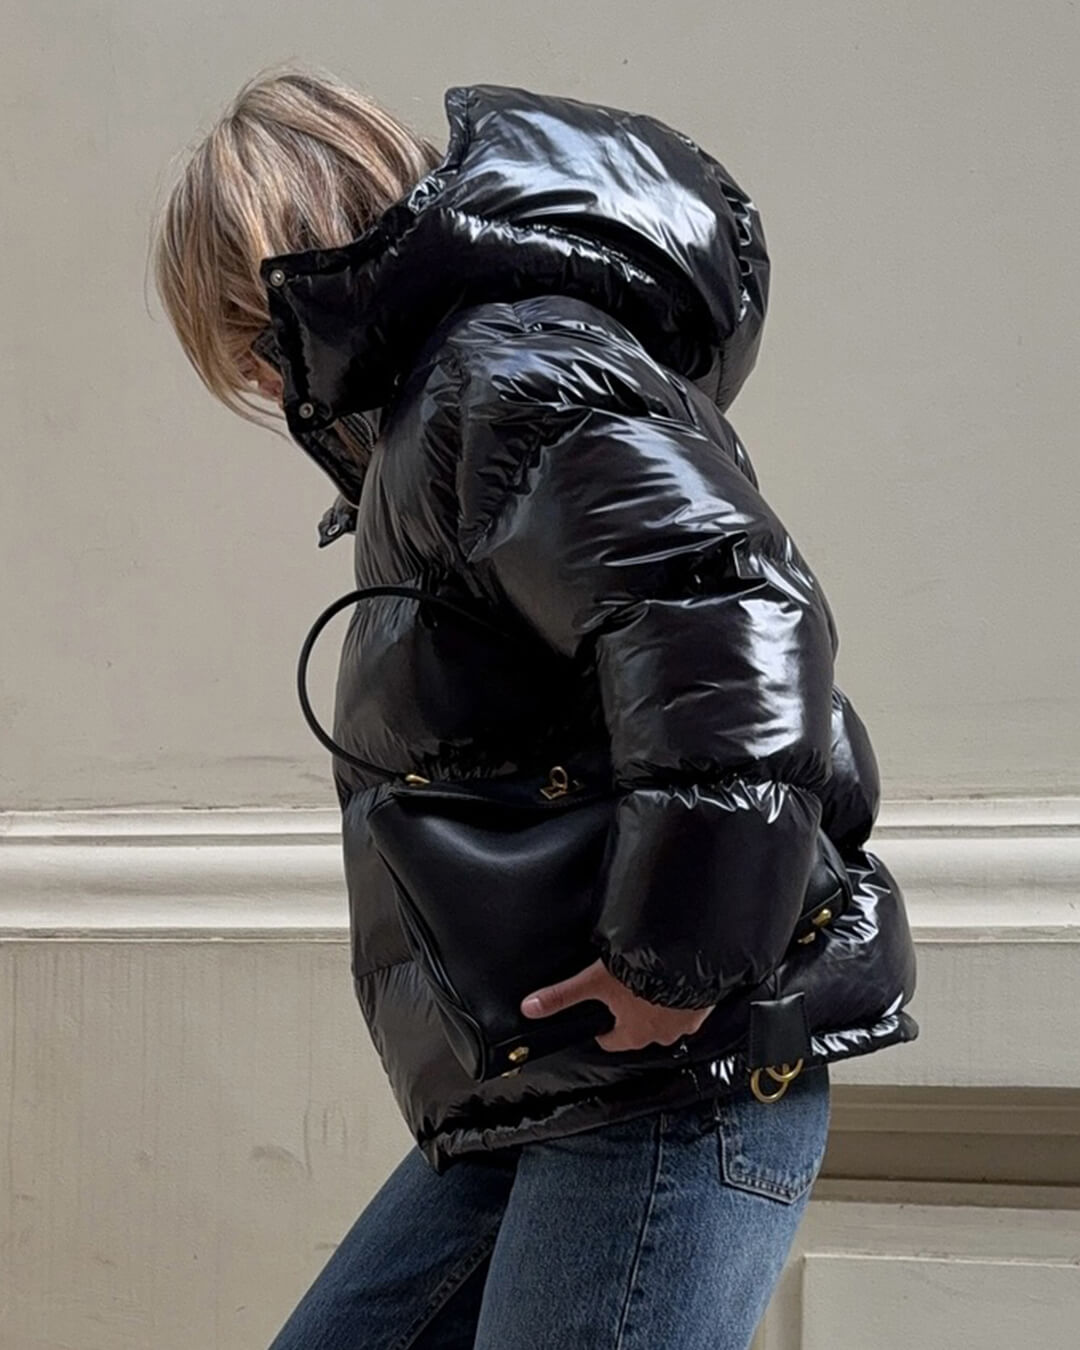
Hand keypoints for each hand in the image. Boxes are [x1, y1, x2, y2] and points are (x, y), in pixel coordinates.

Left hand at [520, 957, 715, 1052]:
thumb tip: (528, 1008)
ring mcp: (685, 1022)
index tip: (600, 1012)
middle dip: (632, 1013)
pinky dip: (682, 994)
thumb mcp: (595, 981)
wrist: (688, 959)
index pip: (611, 1040)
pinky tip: (674, 975)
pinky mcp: (704, 1005)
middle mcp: (661, 1034)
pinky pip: (690, 1004)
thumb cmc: (642, 973)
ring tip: (651, 978)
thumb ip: (562, 996)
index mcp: (634, 1034)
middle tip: (625, 988)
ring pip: (666, 1018)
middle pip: (639, 1030)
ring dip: (659, 1004)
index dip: (602, 1026)